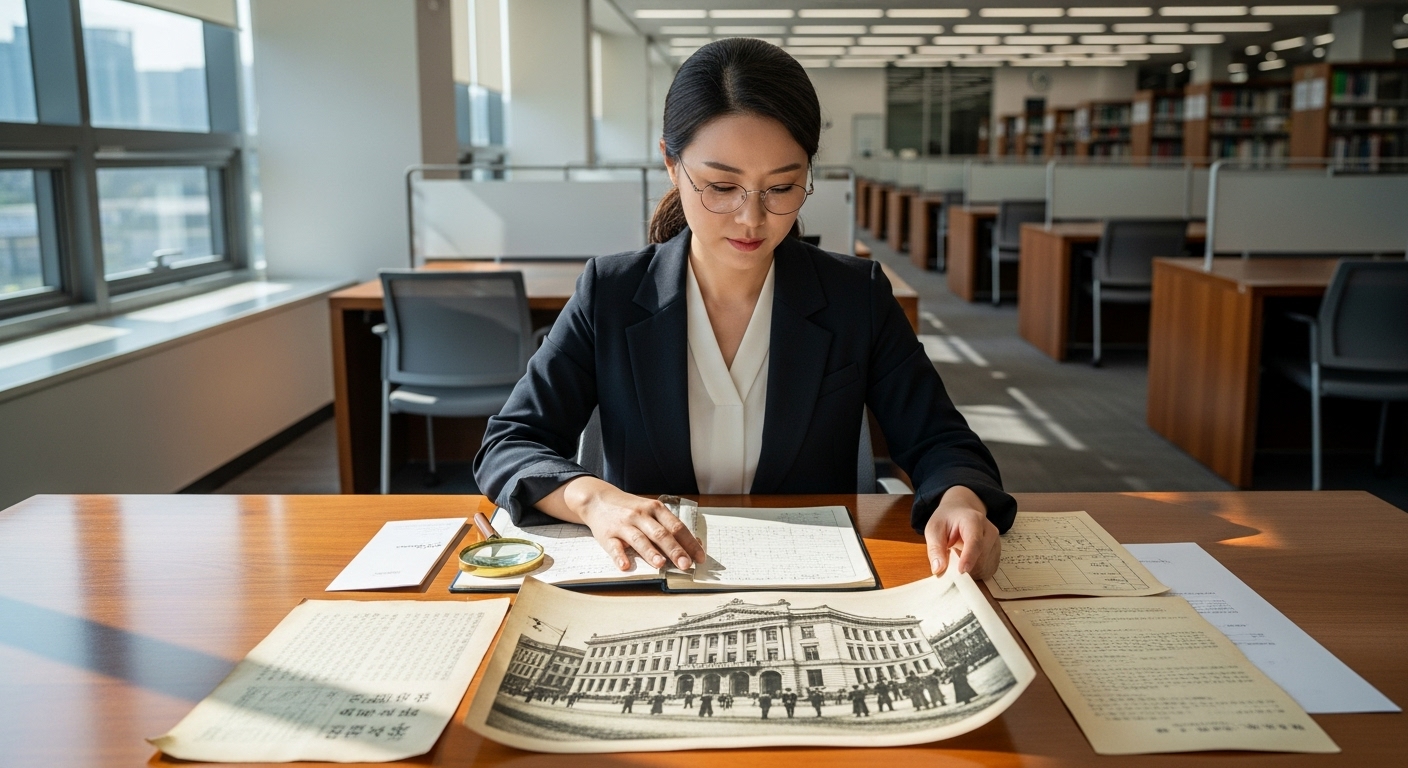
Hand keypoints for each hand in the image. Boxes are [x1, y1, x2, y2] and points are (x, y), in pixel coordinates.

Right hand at [536, 477, 706, 571]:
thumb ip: (667, 526)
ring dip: (650, 552)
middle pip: (661, 534)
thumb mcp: (650, 511)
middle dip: (674, 550)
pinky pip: (614, 546)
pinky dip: (619, 556)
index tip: (699, 557)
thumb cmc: (630, 508)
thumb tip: (692, 545)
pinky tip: (625, 566)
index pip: (676, 527)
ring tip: (660, 564)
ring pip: (639, 539)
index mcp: (656, 509)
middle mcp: (641, 515)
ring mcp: (624, 524)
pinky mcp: (607, 534)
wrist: (598, 499)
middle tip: (685, 565)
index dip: (689, 543)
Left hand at [924, 485, 1001, 579]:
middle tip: (950, 562)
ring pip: (985, 567)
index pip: (975, 542)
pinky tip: (967, 562)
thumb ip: (935, 549)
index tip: (961, 571)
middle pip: (981, 558)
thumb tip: (938, 569)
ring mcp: (996, 543)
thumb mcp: (934, 529)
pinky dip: (975, 572)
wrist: (962, 512)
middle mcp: (989, 531)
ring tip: (958, 557)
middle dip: (965, 567)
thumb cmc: (947, 520)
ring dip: (969, 571)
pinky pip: (987, 571)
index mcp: (973, 521)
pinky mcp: (997, 554)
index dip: (969, 558)